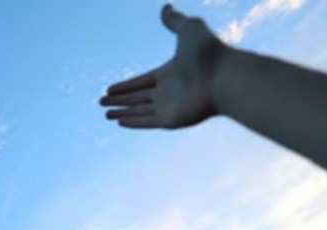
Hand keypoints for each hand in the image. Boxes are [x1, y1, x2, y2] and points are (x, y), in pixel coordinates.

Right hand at [100, 5, 227, 128]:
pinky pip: (147, 122)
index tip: (109, 88)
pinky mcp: (171, 120)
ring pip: (139, 111)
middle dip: (119, 100)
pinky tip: (119, 121)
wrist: (224, 76)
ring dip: (122, 112)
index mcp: (170, 73)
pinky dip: (133, 122)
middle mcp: (168, 92)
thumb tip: (166, 6)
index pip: (142, 81)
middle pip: (138, 97)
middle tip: (101, 102)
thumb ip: (175, 20)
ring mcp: (170, 107)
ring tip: (105, 114)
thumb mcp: (189, 29)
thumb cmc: (209, 52)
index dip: (125, 85)